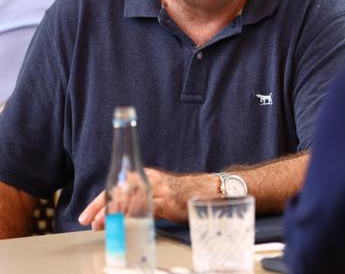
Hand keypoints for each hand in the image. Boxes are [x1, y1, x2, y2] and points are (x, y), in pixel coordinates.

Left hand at [78, 169, 216, 228]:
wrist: (201, 189)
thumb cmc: (175, 194)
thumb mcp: (151, 194)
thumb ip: (133, 203)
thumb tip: (110, 218)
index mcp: (141, 176)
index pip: (113, 188)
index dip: (97, 203)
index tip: (85, 217)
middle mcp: (146, 179)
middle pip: (118, 192)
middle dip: (101, 209)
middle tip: (89, 223)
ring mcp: (157, 189)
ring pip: (129, 199)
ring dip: (113, 213)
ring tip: (101, 225)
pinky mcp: (166, 200)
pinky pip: (146, 208)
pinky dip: (133, 216)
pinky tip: (125, 224)